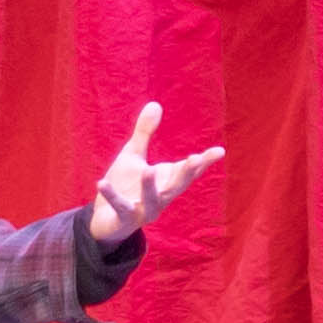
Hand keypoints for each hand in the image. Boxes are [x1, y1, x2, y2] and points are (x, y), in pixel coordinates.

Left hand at [87, 96, 229, 245]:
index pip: (188, 171)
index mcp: (166, 181)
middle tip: (196, 160)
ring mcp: (144, 209)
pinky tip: (102, 182)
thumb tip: (155, 104)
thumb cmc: (125, 185)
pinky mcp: (124, 218)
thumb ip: (145, 133)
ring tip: (148, 170)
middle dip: (186, 173)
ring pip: (151, 200)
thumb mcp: (133, 155)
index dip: (204, 162)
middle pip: (177, 185)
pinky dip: (112, 195)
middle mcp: (161, 197)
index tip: (219, 151)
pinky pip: (119, 206)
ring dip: (150, 187)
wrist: (105, 219)